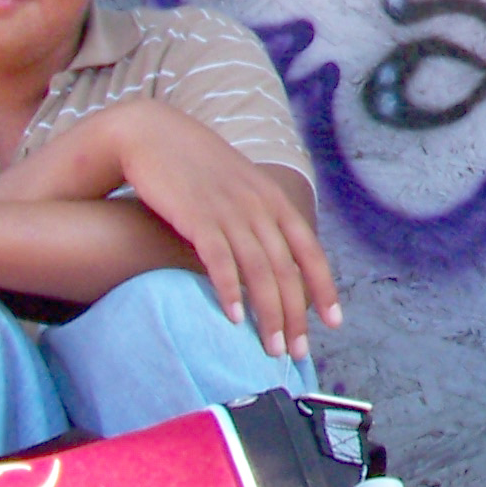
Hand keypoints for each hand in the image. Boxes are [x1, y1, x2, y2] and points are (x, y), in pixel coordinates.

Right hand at [107, 102, 339, 356]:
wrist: (151, 133)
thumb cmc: (195, 168)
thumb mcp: (239, 187)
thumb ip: (259, 219)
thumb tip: (273, 261)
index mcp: (274, 199)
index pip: (310, 251)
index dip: (324, 289)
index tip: (333, 323)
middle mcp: (259, 205)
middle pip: (288, 269)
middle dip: (296, 315)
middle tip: (296, 353)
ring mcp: (230, 210)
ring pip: (260, 270)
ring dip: (269, 313)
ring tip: (271, 347)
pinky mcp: (197, 216)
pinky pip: (220, 260)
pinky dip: (231, 290)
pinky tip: (235, 317)